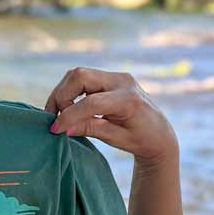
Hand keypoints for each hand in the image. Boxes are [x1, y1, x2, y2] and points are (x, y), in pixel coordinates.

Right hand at [44, 67, 177, 164]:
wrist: (159, 133)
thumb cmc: (141, 140)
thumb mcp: (117, 139)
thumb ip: (90, 129)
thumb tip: (62, 128)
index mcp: (128, 99)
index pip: (90, 102)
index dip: (69, 115)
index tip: (55, 130)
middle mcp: (122, 81)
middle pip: (80, 76)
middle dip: (61, 95)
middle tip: (54, 117)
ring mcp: (117, 77)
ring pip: (78, 74)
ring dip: (63, 92)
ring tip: (58, 113)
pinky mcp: (110, 78)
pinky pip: (84, 78)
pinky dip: (71, 91)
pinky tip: (68, 108)